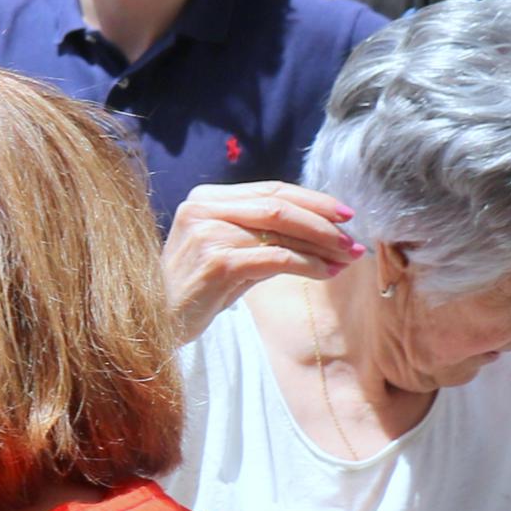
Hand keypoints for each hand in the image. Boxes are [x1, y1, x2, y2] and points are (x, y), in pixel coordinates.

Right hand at [162, 182, 360, 339]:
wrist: (158, 321)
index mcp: (206, 198)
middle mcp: (203, 209)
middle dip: (323, 222)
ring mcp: (208, 233)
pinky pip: (276, 258)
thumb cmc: (198, 288)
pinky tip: (326, 273)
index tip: (346, 214)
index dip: (313, 200)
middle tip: (353, 240)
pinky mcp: (217, 262)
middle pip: (279, 206)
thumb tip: (326, 232)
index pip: (271, 190)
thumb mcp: (231, 251)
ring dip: (322, 246)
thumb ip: (265, 235)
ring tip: (347, 259)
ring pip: (281, 231)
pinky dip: (308, 265)